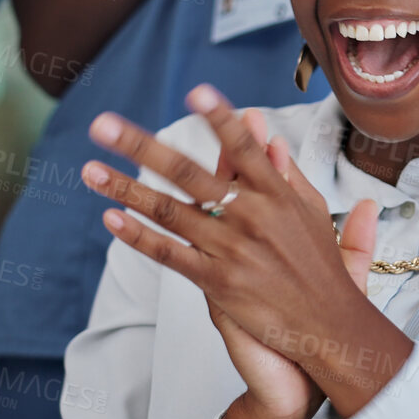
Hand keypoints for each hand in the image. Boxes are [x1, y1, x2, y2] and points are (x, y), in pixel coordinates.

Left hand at [80, 83, 410, 418]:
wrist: (329, 326)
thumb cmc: (322, 268)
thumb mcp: (313, 213)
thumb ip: (288, 174)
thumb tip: (269, 139)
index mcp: (276, 195)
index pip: (244, 147)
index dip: (220, 119)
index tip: (195, 92)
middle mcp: (251, 216)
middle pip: (188, 172)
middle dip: (142, 146)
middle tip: (104, 125)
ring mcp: (231, 249)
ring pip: (168, 211)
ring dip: (125, 189)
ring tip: (90, 170)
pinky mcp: (217, 282)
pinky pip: (169, 254)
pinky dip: (139, 237)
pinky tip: (111, 219)